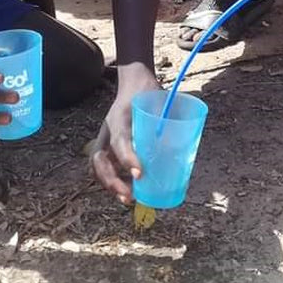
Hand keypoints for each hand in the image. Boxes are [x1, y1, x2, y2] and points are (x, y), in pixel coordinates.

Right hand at [89, 69, 160, 203]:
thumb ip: (169, 121)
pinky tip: (126, 192)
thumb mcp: (160, 101)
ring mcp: (104, 139)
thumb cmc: (148, 93)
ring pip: (98, 167)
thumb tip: (185, 147)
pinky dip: (111, 181)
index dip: (128, 159)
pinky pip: (103, 167)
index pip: (120, 141)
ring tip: (127, 199)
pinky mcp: (107, 145)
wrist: (134, 82)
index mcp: (120, 118)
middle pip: (100, 161)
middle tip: (130, 196)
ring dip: (109, 185)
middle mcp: (108, 131)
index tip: (140, 175)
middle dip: (112, 181)